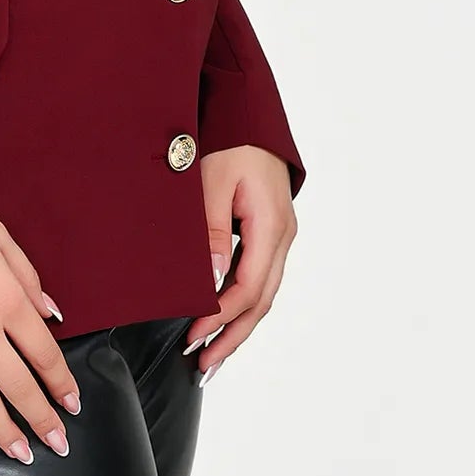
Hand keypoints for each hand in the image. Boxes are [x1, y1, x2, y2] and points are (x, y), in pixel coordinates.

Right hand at [0, 203, 81, 462]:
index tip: (72, 405)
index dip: (62, 383)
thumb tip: (52, 315)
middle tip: (58, 444)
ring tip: (21, 454)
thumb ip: (28, 278)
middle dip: (42, 419)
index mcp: (6, 300)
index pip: (44, 354)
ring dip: (4, 432)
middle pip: (19, 386)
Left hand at [183, 145, 297, 382]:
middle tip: (203, 366)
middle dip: (232, 336)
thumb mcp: (212, 182)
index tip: (192, 337)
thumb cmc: (229, 138)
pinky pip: (259, 275)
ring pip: (262, 292)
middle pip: (261, 301)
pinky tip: (225, 315)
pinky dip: (242, 301)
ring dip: (238, 324)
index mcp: (271, 226)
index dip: (220, 318)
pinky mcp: (270, 228)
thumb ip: (212, 231)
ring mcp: (279, 233)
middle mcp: (282, 235)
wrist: (248, 109)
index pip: (247, 288)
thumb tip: (211, 280)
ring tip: (212, 354)